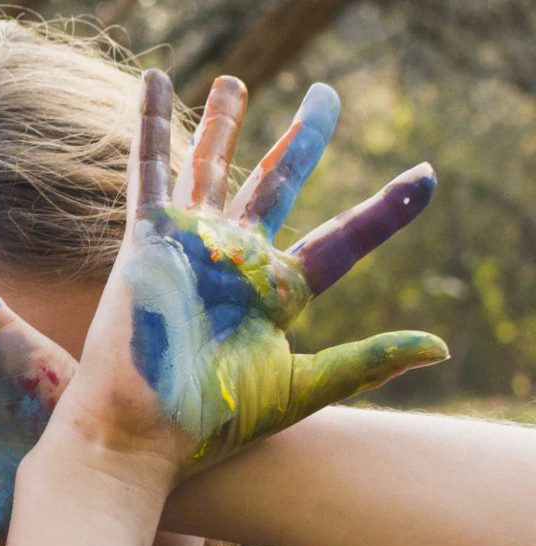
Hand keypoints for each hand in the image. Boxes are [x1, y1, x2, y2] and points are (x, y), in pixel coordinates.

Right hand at [64, 71, 443, 474]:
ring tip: (235, 82)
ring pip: (212, 167)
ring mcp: (190, 245)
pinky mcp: (149, 237)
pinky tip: (154, 80)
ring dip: (223, 125)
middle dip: (301, 140)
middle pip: (275, 184)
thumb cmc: (210, 420)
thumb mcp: (302, 386)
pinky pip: (151, 168)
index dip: (385, 210)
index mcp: (275, 294)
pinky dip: (150, 124)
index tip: (424, 178)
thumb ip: (366, 362)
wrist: (141, 432)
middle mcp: (234, 261)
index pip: (342, 239)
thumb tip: (437, 348)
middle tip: (325, 98)